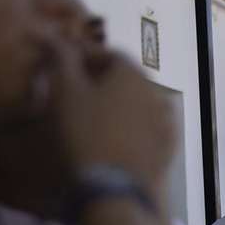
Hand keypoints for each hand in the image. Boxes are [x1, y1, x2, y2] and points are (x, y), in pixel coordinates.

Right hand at [51, 42, 175, 181]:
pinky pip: (150, 126)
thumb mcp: (65, 90)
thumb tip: (56, 39)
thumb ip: (62, 59)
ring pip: (140, 101)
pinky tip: (118, 133)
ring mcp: (167, 121)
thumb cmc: (84, 131)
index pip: (110, 53)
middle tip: (77, 88)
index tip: (65, 64)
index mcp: (134, 73)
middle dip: (102, 77)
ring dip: (119, 100)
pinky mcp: (168, 147)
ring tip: (96, 112)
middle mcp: (156, 92)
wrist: (112, 185)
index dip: (85, 55)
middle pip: (127, 77)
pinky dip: (134, 123)